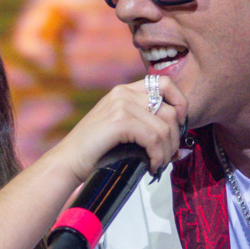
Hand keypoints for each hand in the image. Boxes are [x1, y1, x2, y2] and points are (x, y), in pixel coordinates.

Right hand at [52, 73, 186, 186]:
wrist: (68, 161)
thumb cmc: (95, 151)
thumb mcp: (122, 130)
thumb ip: (146, 127)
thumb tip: (181, 145)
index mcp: (124, 91)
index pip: (165, 83)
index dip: (180, 103)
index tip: (180, 125)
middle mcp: (123, 93)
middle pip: (169, 110)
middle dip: (175, 138)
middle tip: (168, 157)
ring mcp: (121, 105)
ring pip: (164, 127)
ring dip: (167, 151)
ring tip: (159, 164)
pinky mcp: (119, 121)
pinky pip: (153, 138)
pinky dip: (157, 155)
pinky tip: (152, 165)